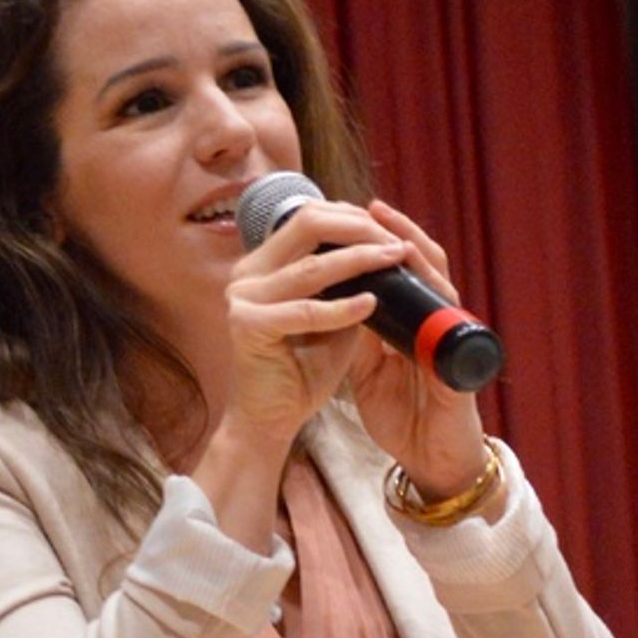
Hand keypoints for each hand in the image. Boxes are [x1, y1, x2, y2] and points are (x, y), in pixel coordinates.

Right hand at [220, 198, 406, 444]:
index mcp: (263, 264)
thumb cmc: (302, 372)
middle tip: (394, 242)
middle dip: (357, 228)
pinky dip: (342, 308)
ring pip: (311, 268)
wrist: (272, 420)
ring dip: (358, 261)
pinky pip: (306, 311)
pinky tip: (370, 303)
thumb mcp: (332, 317)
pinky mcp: (248, 326)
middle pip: (307, 225)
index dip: (351, 217)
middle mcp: (247, 273)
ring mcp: (244, 297)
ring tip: (393, 261)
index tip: (389, 229)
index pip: (309, 219)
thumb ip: (346, 284)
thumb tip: (385, 250)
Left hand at [344, 199, 486, 498]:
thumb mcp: (370, 373)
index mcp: (415, 326)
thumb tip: (328, 302)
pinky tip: (413, 286)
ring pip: (441, 286)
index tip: (353, 217)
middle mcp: (437, 327)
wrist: (432, 463)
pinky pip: (446, 329)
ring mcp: (450, 344)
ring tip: (393, 234)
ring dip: (418, 258)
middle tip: (373, 208)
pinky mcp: (458, 367)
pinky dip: (430, 306)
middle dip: (400, 236)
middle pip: (426, 267)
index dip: (381, 244)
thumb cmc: (404, 418)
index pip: (403, 272)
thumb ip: (357, 338)